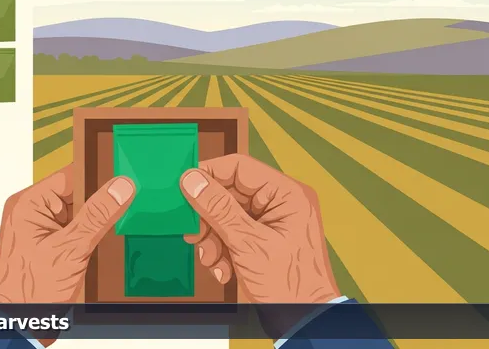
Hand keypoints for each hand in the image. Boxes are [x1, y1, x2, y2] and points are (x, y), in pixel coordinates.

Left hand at [0, 165, 135, 303]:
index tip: (126, 180)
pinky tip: (102, 243)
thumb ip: (97, 215)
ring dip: (96, 223)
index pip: (71, 176)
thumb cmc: (29, 292)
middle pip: (77, 194)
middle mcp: (33, 212)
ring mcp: (41, 230)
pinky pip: (76, 231)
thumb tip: (121, 187)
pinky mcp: (50, 247)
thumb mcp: (71, 249)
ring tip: (115, 227)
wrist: (17, 327)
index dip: (98, 178)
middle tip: (128, 205)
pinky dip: (90, 237)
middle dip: (99, 203)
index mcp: (29, 204)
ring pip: (79, 214)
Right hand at [180, 154, 340, 303]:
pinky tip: (222, 270)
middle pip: (229, 194)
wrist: (305, 321)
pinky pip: (232, 234)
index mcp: (286, 194)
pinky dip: (222, 251)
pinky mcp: (262, 241)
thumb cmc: (290, 284)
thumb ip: (219, 209)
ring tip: (211, 259)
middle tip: (194, 234)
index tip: (183, 187)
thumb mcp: (249, 244)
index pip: (239, 168)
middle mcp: (279, 203)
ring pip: (226, 216)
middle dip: (209, 217)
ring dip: (212, 238)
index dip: (209, 174)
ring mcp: (270, 222)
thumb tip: (191, 180)